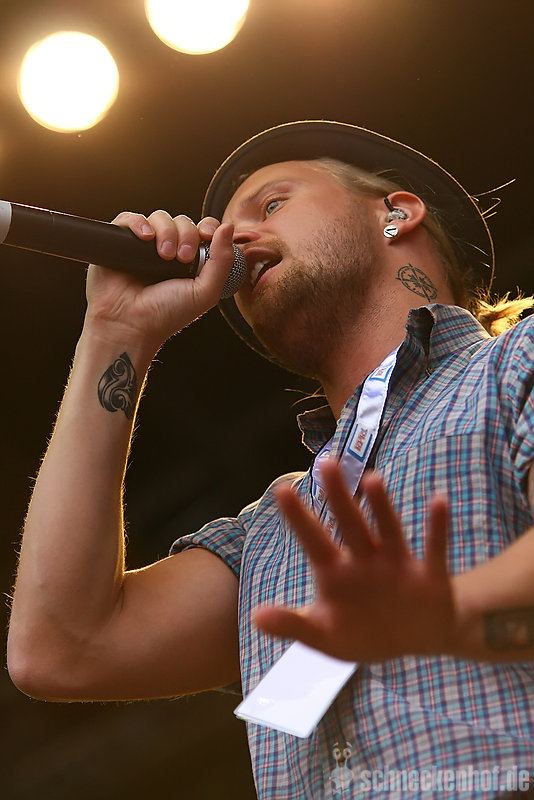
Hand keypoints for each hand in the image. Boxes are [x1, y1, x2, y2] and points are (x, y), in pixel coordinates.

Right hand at [85, 212, 234, 348]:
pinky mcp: (119, 243)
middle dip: (187, 235)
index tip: (208, 235)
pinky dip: (139, 223)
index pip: (203, 230)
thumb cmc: (166, 315)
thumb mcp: (205, 292)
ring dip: (166, 231)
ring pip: (159, 217)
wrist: (129, 325)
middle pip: (183, 221)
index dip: (208, 227)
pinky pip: (130, 219)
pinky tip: (145, 238)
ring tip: (164, 256)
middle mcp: (168, 251)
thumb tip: (228, 227)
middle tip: (182, 258)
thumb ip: (222, 261)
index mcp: (190, 261)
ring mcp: (144, 246)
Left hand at [254, 460, 456, 661]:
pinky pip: (434, 549)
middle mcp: (365, 559)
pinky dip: (437, 528)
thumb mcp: (326, 635)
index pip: (314, 540)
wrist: (420, 640)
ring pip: (388, 530)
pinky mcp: (430, 576)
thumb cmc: (366, 631)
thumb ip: (294, 625)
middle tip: (327, 463)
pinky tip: (438, 501)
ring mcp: (398, 564)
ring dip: (381, 506)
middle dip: (339, 496)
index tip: (282, 489)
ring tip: (372, 479)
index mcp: (336, 572)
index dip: (299, 517)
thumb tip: (255, 617)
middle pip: (350, 523)